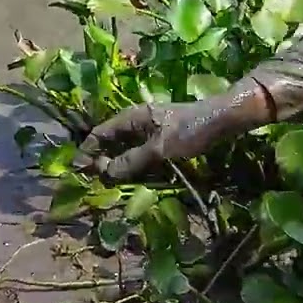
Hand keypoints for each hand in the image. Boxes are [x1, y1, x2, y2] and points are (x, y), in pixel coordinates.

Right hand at [78, 78, 273, 179]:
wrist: (223, 121)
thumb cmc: (190, 131)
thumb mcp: (159, 149)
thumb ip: (131, 161)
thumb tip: (105, 173)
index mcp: (132, 117)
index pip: (99, 133)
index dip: (88, 152)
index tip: (79, 172)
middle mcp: (137, 122)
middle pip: (111, 142)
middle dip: (101, 161)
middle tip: (96, 183)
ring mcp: (150, 130)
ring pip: (126, 149)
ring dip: (118, 165)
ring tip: (111, 184)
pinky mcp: (163, 139)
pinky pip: (140, 153)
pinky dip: (133, 165)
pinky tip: (134, 179)